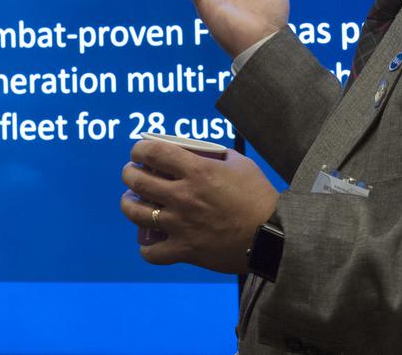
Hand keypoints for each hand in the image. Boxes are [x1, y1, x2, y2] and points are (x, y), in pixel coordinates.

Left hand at [119, 139, 278, 273]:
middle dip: (129, 174)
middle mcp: (183, 196)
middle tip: (132, 174)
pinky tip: (149, 242)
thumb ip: (218, 155)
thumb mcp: (241, 164)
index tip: (138, 151)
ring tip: (131, 202)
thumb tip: (203, 151)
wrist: (273, 236)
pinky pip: (152, 253)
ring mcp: (181, 224)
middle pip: (137, 181)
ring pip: (136, 213)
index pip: (153, 152)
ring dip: (128, 205)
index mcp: (197, 171)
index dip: (138, 149)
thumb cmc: (260, 197)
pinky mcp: (185, 250)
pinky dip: (147, 248)